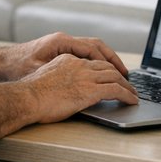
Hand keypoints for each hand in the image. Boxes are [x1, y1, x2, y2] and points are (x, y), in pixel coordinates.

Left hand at [0, 32, 129, 81]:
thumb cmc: (16, 68)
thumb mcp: (38, 72)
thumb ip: (59, 74)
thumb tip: (80, 82)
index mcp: (61, 42)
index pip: (93, 49)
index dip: (108, 63)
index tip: (120, 76)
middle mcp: (64, 40)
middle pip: (96, 46)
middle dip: (113, 60)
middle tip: (126, 76)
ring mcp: (62, 45)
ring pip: (91, 49)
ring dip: (106, 60)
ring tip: (119, 75)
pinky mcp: (60, 52)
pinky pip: (84, 54)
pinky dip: (96, 62)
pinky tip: (101, 74)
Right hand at [0, 53, 137, 140]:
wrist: (27, 98)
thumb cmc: (30, 95)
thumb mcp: (46, 79)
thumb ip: (59, 80)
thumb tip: (64, 90)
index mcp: (68, 60)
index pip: (93, 61)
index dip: (106, 68)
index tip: (112, 74)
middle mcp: (79, 65)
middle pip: (108, 67)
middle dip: (121, 75)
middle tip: (129, 84)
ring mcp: (86, 76)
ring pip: (116, 77)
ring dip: (128, 86)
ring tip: (134, 94)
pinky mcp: (90, 90)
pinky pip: (117, 90)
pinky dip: (128, 95)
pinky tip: (132, 101)